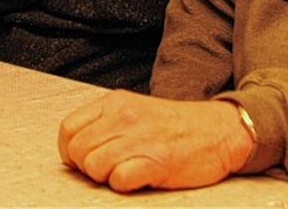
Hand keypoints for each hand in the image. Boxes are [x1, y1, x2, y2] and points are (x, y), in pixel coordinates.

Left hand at [58, 89, 253, 191]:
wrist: (220, 130)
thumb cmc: (176, 126)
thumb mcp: (135, 110)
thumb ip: (105, 123)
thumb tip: (76, 148)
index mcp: (115, 102)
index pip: (68, 129)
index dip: (70, 151)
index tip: (83, 160)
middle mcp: (124, 117)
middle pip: (78, 151)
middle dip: (87, 167)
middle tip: (108, 169)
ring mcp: (139, 138)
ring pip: (93, 166)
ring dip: (106, 177)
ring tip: (126, 171)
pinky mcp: (156, 161)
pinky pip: (118, 180)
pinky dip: (124, 185)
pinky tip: (140, 177)